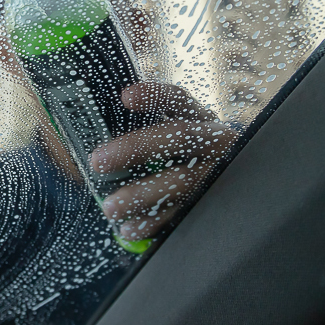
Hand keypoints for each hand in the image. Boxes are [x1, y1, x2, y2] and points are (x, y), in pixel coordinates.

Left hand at [90, 82, 237, 241]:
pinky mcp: (211, 203)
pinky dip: (153, 222)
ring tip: (110, 208)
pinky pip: (182, 213)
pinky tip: (130, 228)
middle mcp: (214, 142)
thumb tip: (93, 137)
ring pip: (181, 181)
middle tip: (98, 161)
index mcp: (199, 119)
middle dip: (136, 147)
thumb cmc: (184, 156)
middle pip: (179, 137)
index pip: (179, 100)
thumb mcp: (173, 138)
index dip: (155, 96)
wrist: (231, 184)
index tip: (126, 97)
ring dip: (141, 195)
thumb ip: (143, 132)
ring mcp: (216, 173)